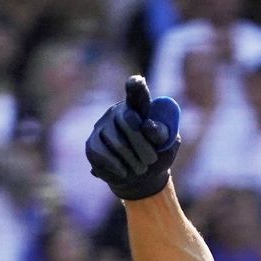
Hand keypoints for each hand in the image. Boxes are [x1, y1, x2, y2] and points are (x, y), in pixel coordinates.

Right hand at [85, 76, 181, 200]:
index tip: (138, 82)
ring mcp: (102, 127)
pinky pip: (101, 153)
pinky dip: (116, 165)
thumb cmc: (157, 155)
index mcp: (139, 108)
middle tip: (151, 160)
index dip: (136, 87)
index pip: (137, 94)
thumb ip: (163, 134)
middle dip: (141, 144)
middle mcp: (118, 112)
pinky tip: (125, 171)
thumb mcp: (168, 145)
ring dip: (132, 159)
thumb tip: (149, 125)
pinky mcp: (92, 144)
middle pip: (127, 121)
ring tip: (141, 169)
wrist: (141, 179)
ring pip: (115, 141)